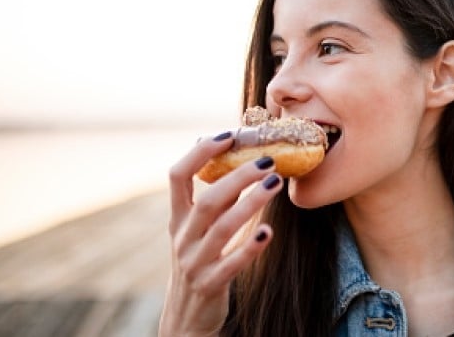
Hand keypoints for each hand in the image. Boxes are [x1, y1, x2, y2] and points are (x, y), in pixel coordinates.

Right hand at [158, 131, 281, 335]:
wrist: (186, 317)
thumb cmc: (199, 261)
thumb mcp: (198, 230)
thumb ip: (213, 199)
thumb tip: (234, 159)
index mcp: (178, 218)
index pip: (178, 176)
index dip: (200, 153)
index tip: (228, 135)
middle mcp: (182, 237)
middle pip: (207, 200)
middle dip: (238, 176)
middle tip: (268, 159)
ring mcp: (194, 262)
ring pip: (222, 228)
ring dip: (251, 203)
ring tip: (276, 183)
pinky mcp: (210, 285)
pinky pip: (231, 264)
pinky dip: (250, 247)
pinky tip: (270, 231)